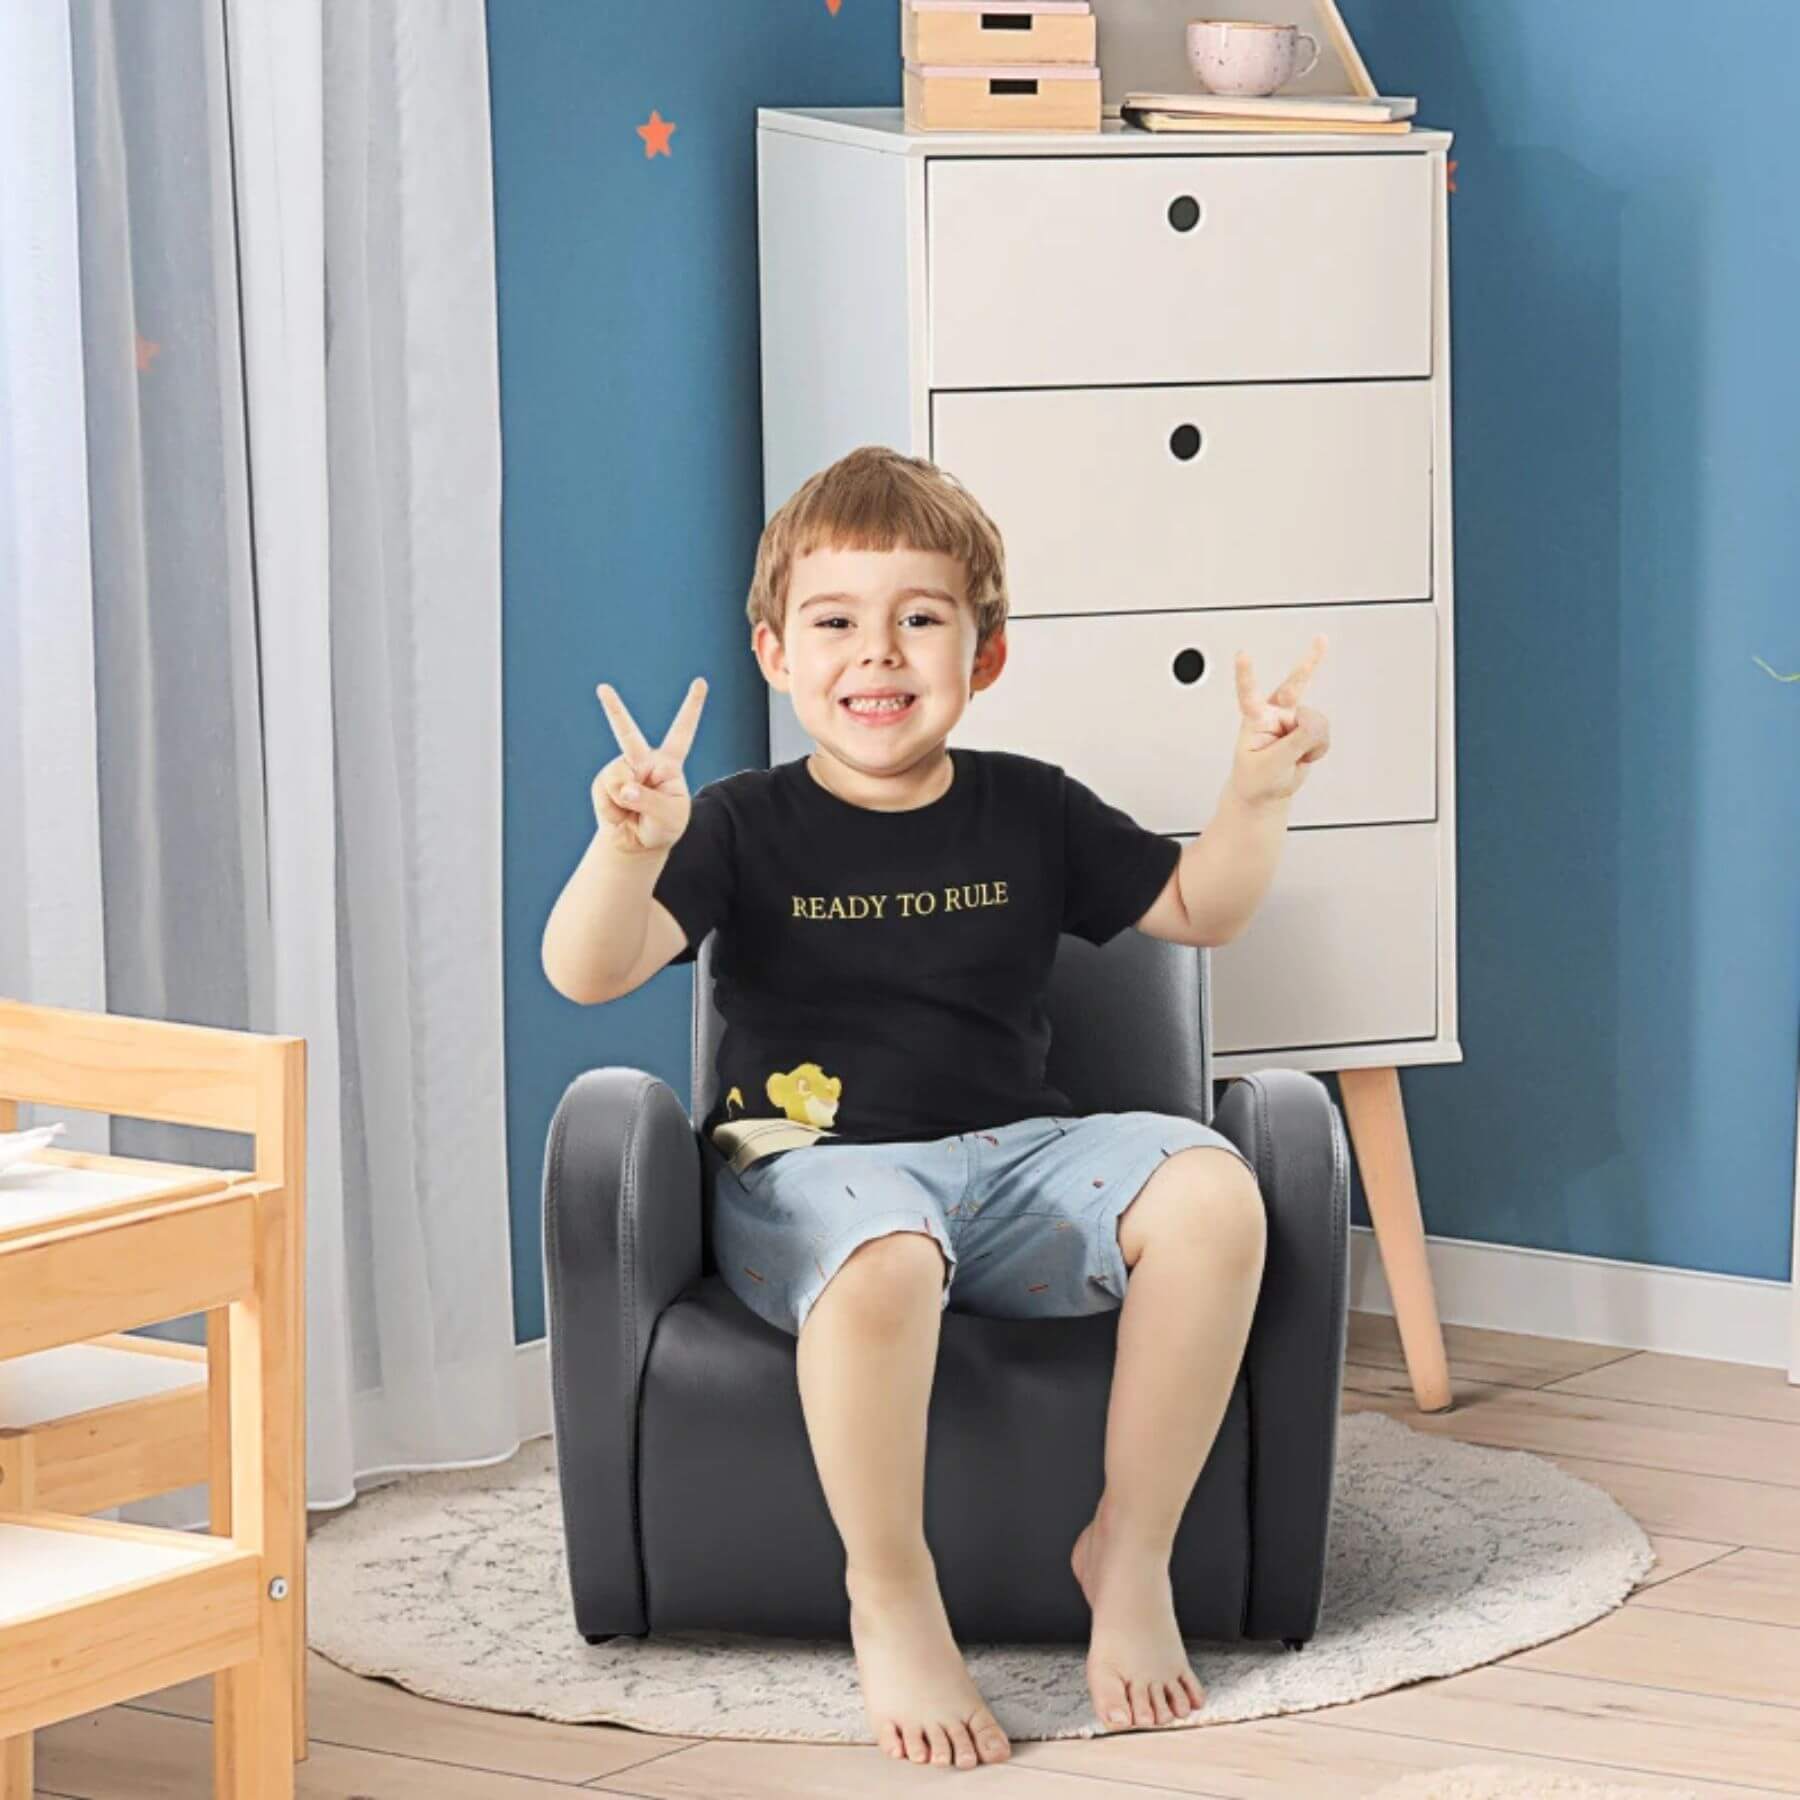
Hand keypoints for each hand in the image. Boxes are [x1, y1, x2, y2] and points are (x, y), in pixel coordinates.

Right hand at [593, 676, 707, 853]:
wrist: (638, 843)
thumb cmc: (663, 826)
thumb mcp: (669, 816)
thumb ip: (649, 801)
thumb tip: (625, 789)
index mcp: (669, 763)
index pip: (683, 730)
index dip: (692, 706)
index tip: (701, 681)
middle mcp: (644, 761)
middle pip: (627, 733)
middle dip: (613, 709)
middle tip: (603, 688)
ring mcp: (622, 770)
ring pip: (620, 777)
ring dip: (629, 800)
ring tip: (634, 811)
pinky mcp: (605, 782)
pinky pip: (608, 791)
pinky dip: (615, 807)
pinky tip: (621, 812)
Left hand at [1229, 634, 1330, 808]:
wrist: (1266, 794)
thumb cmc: (1257, 779)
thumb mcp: (1272, 764)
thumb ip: (1296, 741)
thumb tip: (1315, 719)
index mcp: (1254, 720)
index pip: (1248, 694)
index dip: (1246, 675)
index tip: (1242, 654)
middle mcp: (1274, 714)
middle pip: (1294, 686)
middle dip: (1309, 663)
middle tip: (1321, 640)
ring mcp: (1292, 720)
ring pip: (1315, 722)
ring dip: (1311, 743)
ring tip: (1296, 757)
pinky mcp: (1306, 728)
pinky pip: (1323, 733)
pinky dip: (1318, 748)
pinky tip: (1305, 755)